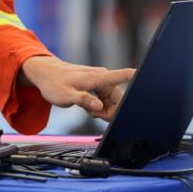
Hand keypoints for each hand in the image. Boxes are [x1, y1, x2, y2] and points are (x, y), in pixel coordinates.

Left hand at [20, 56, 134, 120]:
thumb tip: (99, 107)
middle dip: (112, 111)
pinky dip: (101, 106)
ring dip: (106, 110)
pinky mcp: (95, 85)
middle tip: (97, 118)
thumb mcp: (65, 96)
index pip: (121, 75)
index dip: (135, 77)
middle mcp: (100, 77)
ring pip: (112, 99)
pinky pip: (106, 98)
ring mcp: (98, 81)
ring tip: (92, 114)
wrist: (44, 73)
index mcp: (96, 78)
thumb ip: (83, 101)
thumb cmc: (53, 83)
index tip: (148, 77)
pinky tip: (92, 110)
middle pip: (118, 97)